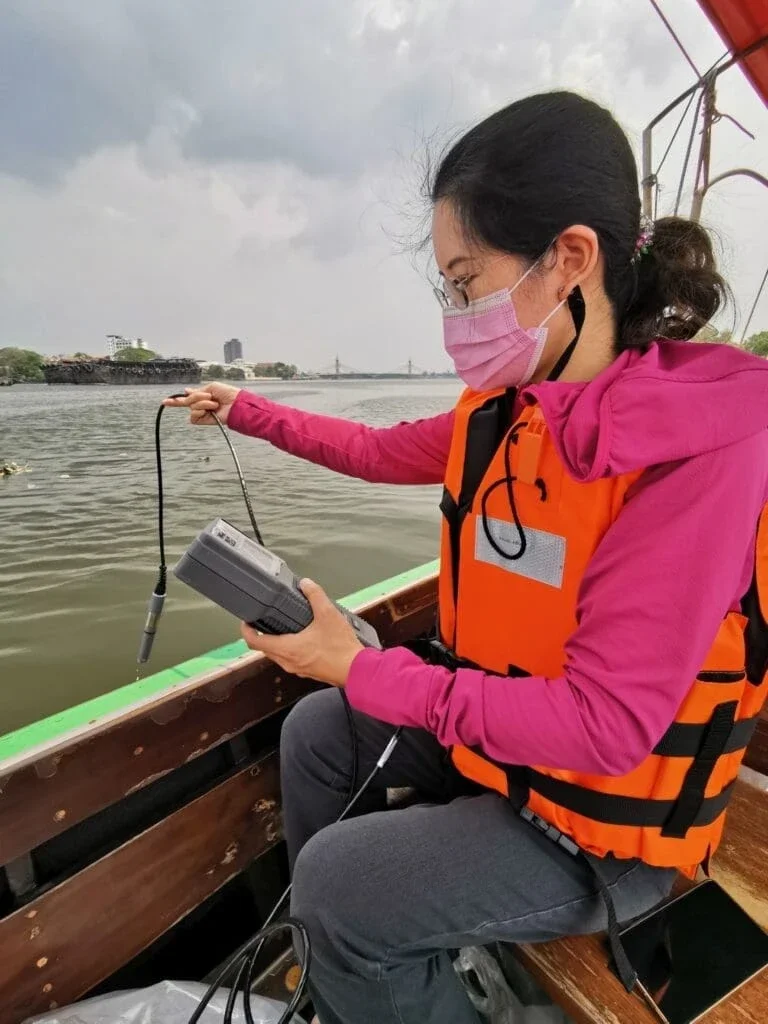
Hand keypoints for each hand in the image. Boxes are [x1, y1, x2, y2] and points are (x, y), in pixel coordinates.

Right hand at [162, 382, 240, 424]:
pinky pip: (193, 415)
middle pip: (188, 401)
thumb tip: (186, 390)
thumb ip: (198, 390)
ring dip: (202, 403)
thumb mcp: (211, 387)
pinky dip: (200, 411)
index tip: (164, 401)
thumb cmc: (228, 394)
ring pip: (191, 407)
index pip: (187, 399)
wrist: (236, 404)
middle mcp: (201, 405)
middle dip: (197, 397)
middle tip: (209, 397)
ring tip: (214, 404)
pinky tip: (209, 410)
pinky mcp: (203, 420)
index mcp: (203, 397)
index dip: (175, 400)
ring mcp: (202, 413)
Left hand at [241, 580, 363, 686]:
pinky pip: (292, 660)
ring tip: (285, 627)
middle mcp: (288, 662)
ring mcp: (298, 669)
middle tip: (265, 621)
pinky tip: (304, 639)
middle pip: (265, 649)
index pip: (255, 642)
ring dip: (277, 642)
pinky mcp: (308, 671)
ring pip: (279, 655)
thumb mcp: (328, 614)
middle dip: (262, 635)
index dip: (246, 631)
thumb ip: (315, 595)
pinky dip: (291, 649)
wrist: (357, 670)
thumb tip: (306, 584)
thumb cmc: (341, 648)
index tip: (246, 622)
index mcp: (287, 648)